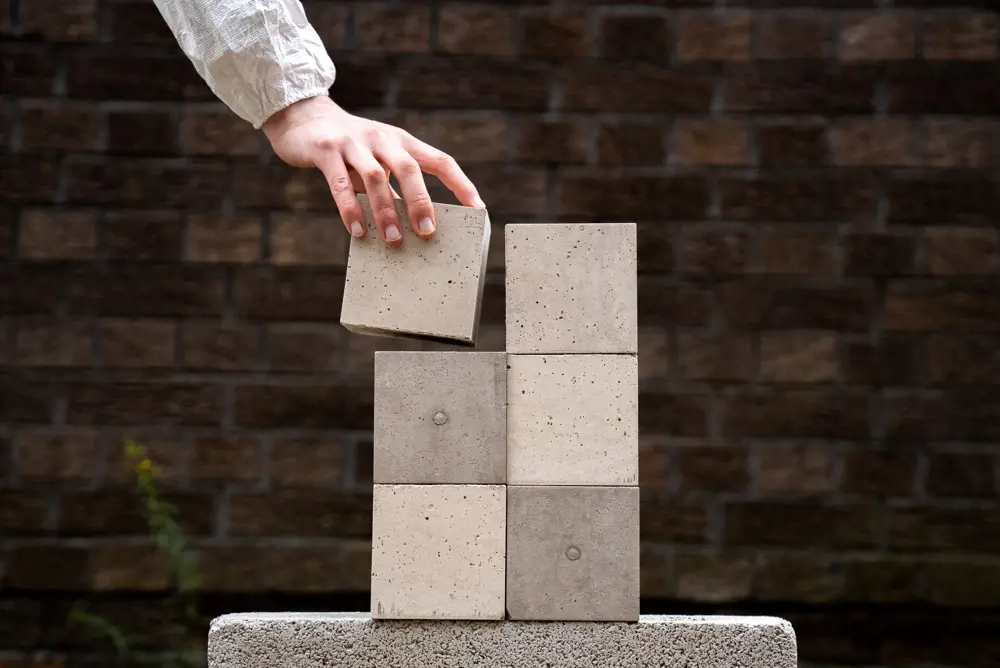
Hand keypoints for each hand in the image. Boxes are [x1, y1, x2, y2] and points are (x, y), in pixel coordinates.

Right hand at [261, 95, 484, 245]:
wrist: (302, 118)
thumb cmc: (348, 149)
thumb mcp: (377, 161)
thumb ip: (394, 186)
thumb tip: (414, 224)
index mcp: (402, 142)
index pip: (440, 160)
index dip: (461, 184)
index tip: (478, 209)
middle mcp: (382, 139)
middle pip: (410, 168)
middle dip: (421, 201)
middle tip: (428, 232)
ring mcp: (353, 142)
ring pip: (375, 177)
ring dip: (386, 211)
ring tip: (393, 240)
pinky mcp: (326, 149)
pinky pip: (339, 182)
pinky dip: (349, 208)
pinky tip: (357, 230)